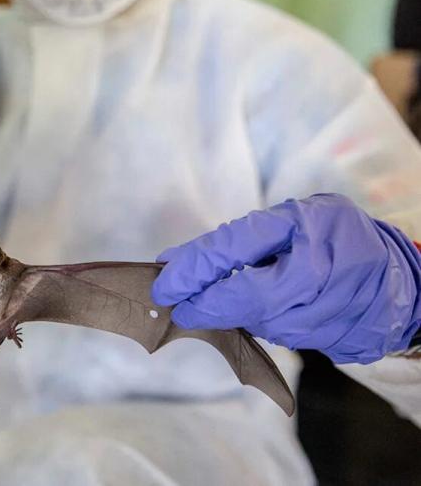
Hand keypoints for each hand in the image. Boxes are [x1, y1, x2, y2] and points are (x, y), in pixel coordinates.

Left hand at [152, 194, 420, 363]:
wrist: (394, 275)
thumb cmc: (327, 236)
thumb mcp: (286, 221)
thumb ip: (232, 240)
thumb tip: (172, 261)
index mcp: (304, 224)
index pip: (237, 245)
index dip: (196, 267)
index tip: (164, 283)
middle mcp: (320, 267)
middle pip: (249, 297)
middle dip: (207, 305)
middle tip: (178, 306)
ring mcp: (331, 306)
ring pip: (262, 322)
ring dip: (231, 317)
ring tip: (216, 304)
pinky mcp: (334, 336)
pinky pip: (282, 337)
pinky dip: (260, 325)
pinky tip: (256, 313)